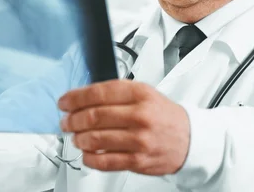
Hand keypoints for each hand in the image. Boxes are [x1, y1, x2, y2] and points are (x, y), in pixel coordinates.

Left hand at [58, 79, 189, 174]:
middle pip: (93, 116)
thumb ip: (115, 93)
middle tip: (66, 121)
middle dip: (72, 119)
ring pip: (95, 139)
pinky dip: (89, 158)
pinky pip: (104, 161)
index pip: (98, 93)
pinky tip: (87, 153)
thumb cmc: (163, 115)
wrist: (189, 138)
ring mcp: (139, 139)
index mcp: (139, 94)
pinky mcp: (138, 160)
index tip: (64, 102)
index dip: (75, 98)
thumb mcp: (144, 93)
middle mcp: (139, 115)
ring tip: (75, 137)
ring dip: (78, 138)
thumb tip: (81, 97)